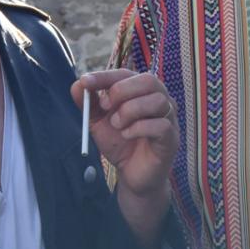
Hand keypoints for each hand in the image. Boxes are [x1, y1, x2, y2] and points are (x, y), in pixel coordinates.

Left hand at [74, 69, 177, 199]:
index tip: (85, 82)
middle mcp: (159, 99)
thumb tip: (77, 84)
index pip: (126, 74)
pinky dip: (139, 128)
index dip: (105, 76)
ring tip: (117, 126)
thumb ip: (88, 103)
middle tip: (105, 107)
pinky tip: (127, 136)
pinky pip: (161, 125)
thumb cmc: (119, 143)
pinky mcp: (172, 138)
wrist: (131, 174)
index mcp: (140, 91)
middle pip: (148, 80)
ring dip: (130, 111)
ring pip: (157, 100)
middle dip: (122, 91)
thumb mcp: (98, 122)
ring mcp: (169, 118)